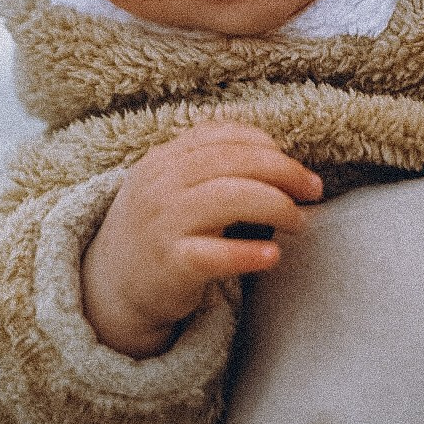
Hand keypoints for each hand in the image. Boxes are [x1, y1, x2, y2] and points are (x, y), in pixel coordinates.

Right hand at [81, 122, 322, 357]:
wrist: (111, 287)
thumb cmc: (160, 230)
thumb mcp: (171, 186)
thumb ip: (210, 165)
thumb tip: (277, 157)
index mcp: (164, 159)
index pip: (223, 136)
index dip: (268, 147)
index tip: (296, 167)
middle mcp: (161, 184)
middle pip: (234, 163)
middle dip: (283, 173)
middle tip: (313, 190)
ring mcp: (163, 223)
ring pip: (230, 198)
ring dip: (276, 206)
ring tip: (299, 222)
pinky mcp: (171, 264)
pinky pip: (216, 255)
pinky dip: (249, 253)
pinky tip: (273, 255)